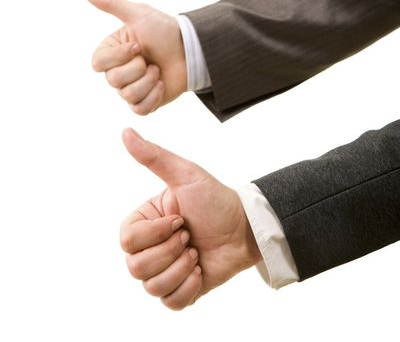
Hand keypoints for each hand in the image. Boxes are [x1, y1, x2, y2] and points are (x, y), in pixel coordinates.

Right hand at [83, 0, 186, 113]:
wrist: (191, 49)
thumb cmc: (164, 29)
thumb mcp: (137, 14)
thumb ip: (109, 3)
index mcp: (111, 52)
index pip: (98, 64)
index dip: (119, 56)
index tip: (138, 45)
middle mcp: (117, 71)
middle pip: (113, 81)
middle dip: (138, 68)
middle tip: (151, 58)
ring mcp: (130, 88)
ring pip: (127, 95)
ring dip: (149, 80)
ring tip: (158, 69)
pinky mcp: (145, 102)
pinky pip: (140, 110)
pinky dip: (153, 96)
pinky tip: (162, 83)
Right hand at [120, 128, 260, 309]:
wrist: (245, 229)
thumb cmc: (215, 199)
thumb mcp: (184, 174)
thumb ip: (152, 156)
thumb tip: (125, 131)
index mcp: (144, 221)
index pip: (127, 241)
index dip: (156, 233)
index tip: (180, 218)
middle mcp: (149, 247)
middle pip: (136, 267)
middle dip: (171, 251)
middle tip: (190, 235)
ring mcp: (163, 270)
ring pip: (151, 287)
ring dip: (182, 268)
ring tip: (197, 252)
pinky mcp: (179, 290)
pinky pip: (170, 302)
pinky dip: (188, 287)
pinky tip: (200, 270)